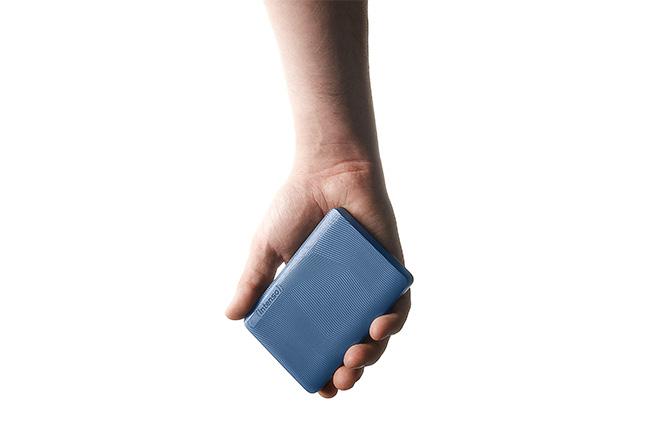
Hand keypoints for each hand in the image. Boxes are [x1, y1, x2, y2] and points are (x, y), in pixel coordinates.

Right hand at [225, 158, 410, 397]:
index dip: (326, 369)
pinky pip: (400, 299)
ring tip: (354, 358)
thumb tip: (232, 316)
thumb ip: (253, 279)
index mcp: (318, 297)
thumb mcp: (267, 247)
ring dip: (374, 352)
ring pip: (381, 330)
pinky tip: (380, 325)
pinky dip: (394, 318)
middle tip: (341, 378)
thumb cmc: (295, 205)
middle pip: (356, 343)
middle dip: (352, 369)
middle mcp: (347, 295)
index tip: (322, 389)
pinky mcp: (391, 266)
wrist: (325, 168)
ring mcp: (370, 282)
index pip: (325, 342)